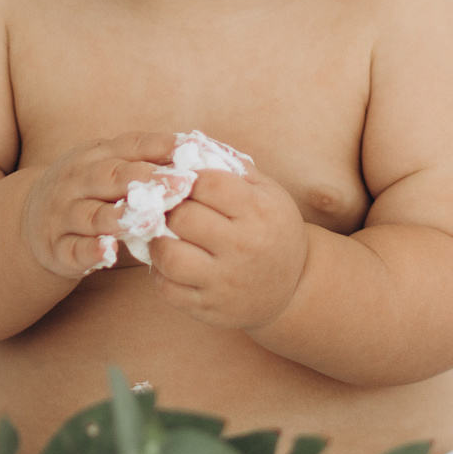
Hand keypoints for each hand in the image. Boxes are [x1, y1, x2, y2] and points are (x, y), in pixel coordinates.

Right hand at [18, 131, 180, 279]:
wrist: (30, 220)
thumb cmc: (90, 191)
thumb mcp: (111, 168)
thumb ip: (150, 162)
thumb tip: (206, 152)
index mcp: (96, 155)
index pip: (131, 146)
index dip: (162, 147)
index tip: (194, 150)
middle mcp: (76, 180)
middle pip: (111, 177)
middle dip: (147, 181)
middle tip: (183, 186)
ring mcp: (62, 214)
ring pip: (91, 214)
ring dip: (119, 217)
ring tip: (149, 220)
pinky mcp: (55, 247)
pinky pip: (73, 249)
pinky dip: (90, 251)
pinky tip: (108, 252)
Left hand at [144, 165, 310, 330]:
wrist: (293, 288)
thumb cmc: (273, 230)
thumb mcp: (268, 193)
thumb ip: (232, 167)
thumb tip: (188, 145)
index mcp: (259, 212)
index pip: (208, 184)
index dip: (187, 178)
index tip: (184, 182)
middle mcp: (244, 247)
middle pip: (184, 218)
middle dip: (170, 209)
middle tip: (168, 209)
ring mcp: (226, 281)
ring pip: (169, 256)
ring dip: (158, 242)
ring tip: (165, 235)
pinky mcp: (210, 308)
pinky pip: (167, 288)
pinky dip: (159, 274)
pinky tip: (170, 263)